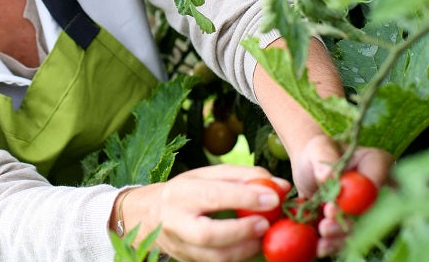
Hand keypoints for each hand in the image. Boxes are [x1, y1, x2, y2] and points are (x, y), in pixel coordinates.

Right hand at [112, 164, 290, 261]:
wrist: (148, 216)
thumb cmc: (185, 191)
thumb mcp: (206, 175)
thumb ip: (242, 176)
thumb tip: (280, 185)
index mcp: (181, 192)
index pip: (213, 194)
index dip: (244, 196)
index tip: (273, 196)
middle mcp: (177, 222)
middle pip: (209, 233)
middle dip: (242, 230)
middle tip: (266, 223)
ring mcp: (182, 247)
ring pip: (215, 257)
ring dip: (245, 248)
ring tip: (263, 234)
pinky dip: (238, 256)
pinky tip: (252, 245)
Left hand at [290, 134, 393, 256]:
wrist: (308, 167)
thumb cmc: (317, 152)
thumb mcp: (318, 148)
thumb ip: (324, 160)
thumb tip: (327, 178)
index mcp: (377, 163)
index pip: (377, 182)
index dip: (357, 200)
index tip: (332, 208)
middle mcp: (380, 189)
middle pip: (372, 212)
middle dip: (349, 224)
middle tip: (326, 226)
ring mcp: (369, 209)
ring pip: (361, 229)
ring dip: (342, 237)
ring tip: (322, 237)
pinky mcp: (356, 224)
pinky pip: (350, 237)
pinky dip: (336, 244)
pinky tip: (321, 247)